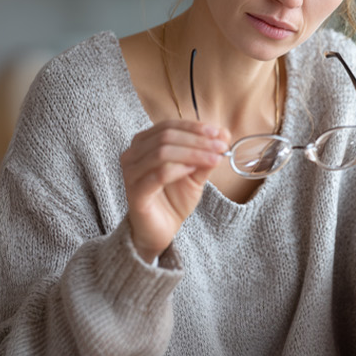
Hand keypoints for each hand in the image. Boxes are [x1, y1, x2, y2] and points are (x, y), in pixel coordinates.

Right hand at [119, 120, 230, 261]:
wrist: (162, 229)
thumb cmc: (175, 198)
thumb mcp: (195, 173)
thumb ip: (206, 154)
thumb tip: (224, 134)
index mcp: (143, 143)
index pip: (169, 126)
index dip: (195, 127)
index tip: (219, 133)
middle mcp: (132, 154)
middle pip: (166, 136)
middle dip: (198, 140)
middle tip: (221, 147)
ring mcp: (131, 173)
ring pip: (162, 152)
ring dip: (193, 153)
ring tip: (214, 159)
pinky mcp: (135, 192)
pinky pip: (158, 174)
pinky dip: (179, 169)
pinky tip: (193, 170)